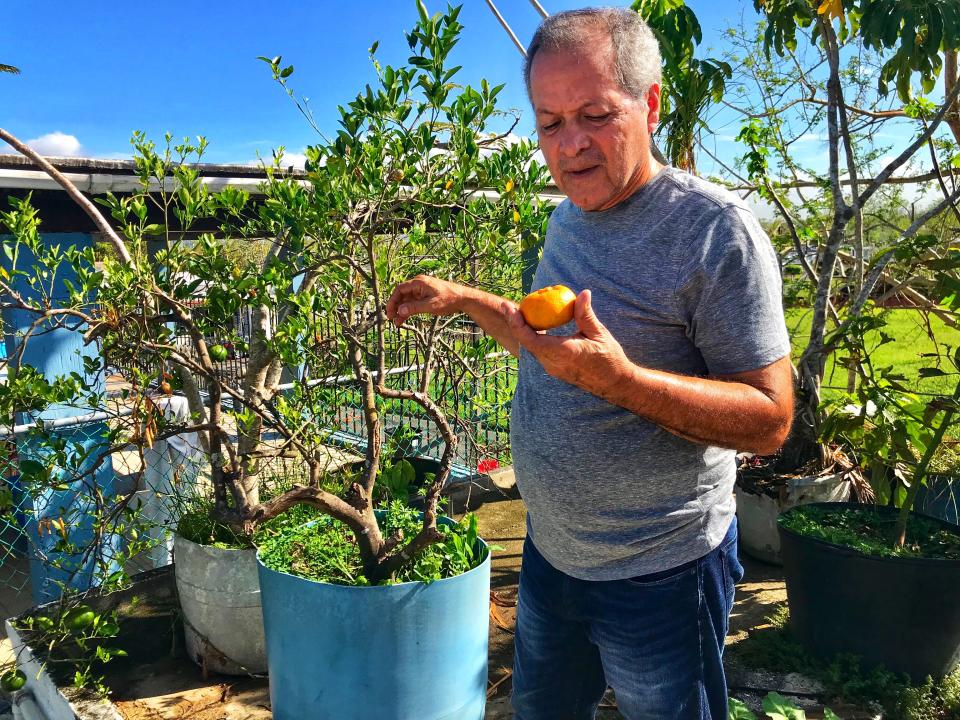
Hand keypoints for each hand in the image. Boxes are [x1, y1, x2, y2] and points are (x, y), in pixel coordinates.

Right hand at [386, 275, 470, 326]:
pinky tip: (403, 319)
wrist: (463, 299)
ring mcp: (422, 291)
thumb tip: (399, 311)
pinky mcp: (425, 297)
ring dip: (401, 311)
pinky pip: (413, 303)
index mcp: (419, 283)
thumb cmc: (449, 300)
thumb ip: (414, 308)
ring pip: (407, 300)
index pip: (400, 290)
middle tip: (391, 318)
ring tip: (397, 323)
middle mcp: (419, 285)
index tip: (389, 312)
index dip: (392, 301)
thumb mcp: (431, 305)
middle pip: (402, 295)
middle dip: (396, 307)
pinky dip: (408, 311)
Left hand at [506, 289, 635, 398]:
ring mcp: (553, 368)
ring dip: (523, 332)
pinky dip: (533, 339)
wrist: (614, 383)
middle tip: (510, 307)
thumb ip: (585, 314)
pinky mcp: (555, 370)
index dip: (516, 323)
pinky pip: (539, 352)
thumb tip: (583, 293)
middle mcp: (553, 363)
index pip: (530, 338)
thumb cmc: (609, 358)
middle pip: (526, 343)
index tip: (509, 307)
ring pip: (531, 348)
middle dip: (515, 324)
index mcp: (562, 352)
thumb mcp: (598, 333)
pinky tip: (535, 327)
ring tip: (519, 314)